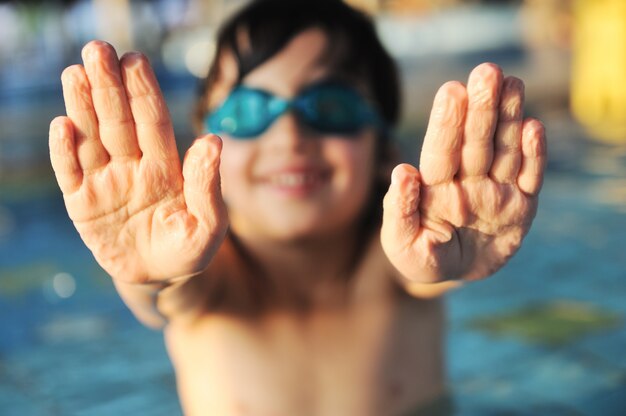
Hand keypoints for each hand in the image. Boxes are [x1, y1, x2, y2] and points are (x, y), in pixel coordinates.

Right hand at [49, 41, 227, 283]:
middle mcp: (133, 166)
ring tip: (75, 73)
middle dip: (109, 86)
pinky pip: (71, 174)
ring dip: (83, 107)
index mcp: (166, 166)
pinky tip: (63, 126)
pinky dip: (64, 152)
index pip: (154, 123)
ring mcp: (106, 182)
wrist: (161, 278)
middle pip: (119, 121)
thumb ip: (209, 186)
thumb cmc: (190, 248)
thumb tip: (213, 141)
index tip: (136, 61)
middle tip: (98, 49)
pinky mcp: (83, 204)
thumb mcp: (210, 225)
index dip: (145, 93)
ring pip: (92, 138)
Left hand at [381, 63, 545, 282]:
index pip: (441, 151)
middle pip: (475, 141)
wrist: (454, 274)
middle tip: (487, 70)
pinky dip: (534, 154)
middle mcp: (467, 181)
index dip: (448, 122)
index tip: (452, 90)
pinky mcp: (522, 206)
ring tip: (513, 83)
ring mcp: (496, 191)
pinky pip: (530, 177)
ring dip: (509, 117)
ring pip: (503, 149)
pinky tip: (533, 126)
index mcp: (435, 187)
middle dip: (482, 107)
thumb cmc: (422, 257)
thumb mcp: (402, 244)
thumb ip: (399, 209)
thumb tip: (401, 171)